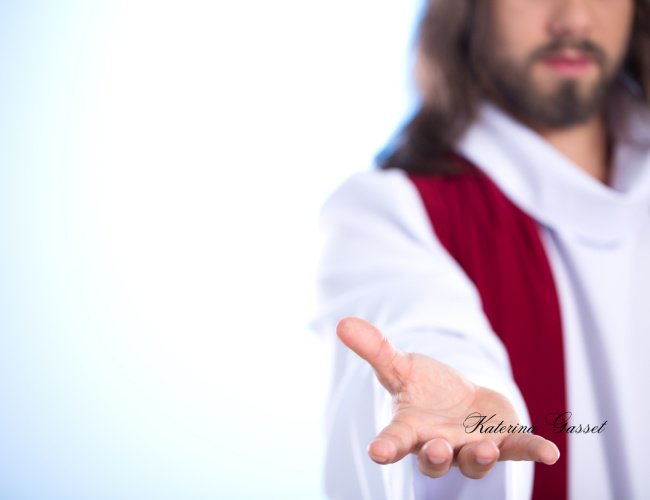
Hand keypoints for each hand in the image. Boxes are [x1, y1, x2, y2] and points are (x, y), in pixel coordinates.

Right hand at [337, 317, 559, 478]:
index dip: (385, 447)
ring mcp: (471, 447)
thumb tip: (342, 322)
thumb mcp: (400, 366)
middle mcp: (438, 445)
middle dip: (434, 456)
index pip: (394, 440)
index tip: (376, 453)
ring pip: (473, 460)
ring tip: (485, 447)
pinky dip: (532, 451)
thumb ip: (375, 349)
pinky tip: (550, 452)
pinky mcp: (502, 442)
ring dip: (479, 456)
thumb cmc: (425, 389)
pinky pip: (517, 450)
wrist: (460, 404)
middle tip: (434, 449)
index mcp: (410, 428)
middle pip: (433, 459)